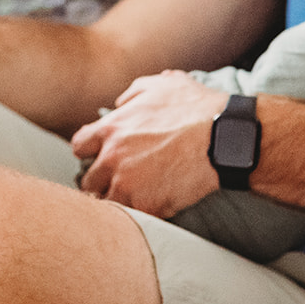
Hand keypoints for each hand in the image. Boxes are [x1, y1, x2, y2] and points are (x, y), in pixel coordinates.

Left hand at [70, 70, 229, 217]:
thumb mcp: (162, 86)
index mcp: (111, 129)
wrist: (224, 138)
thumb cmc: (197, 108)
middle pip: (88, 181)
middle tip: (119, 182)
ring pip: (106, 203)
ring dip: (118, 201)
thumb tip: (121, 103)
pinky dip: (141, 215)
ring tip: (136, 199)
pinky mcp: (146, 206)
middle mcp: (112, 158)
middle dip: (102, 182)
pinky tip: (153, 208)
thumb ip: (134, 93)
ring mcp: (127, 185)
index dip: (91, 152)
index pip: (80, 146)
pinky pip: (132, 218)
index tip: (102, 156)